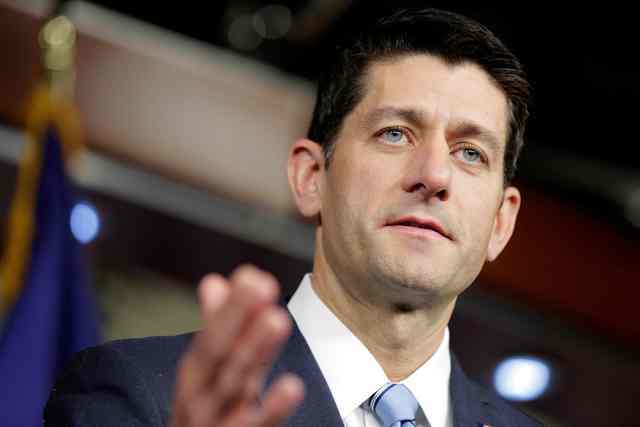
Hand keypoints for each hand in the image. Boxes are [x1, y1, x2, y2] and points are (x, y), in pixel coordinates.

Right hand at [170, 265, 304, 426]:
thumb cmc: (208, 414)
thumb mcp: (211, 373)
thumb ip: (217, 327)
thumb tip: (214, 281)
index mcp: (196, 377)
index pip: (211, 337)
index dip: (231, 308)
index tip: (252, 275)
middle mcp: (200, 399)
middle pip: (218, 355)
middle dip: (237, 319)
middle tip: (260, 284)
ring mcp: (216, 424)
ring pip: (235, 386)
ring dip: (254, 352)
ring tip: (275, 319)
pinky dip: (272, 408)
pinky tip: (291, 386)